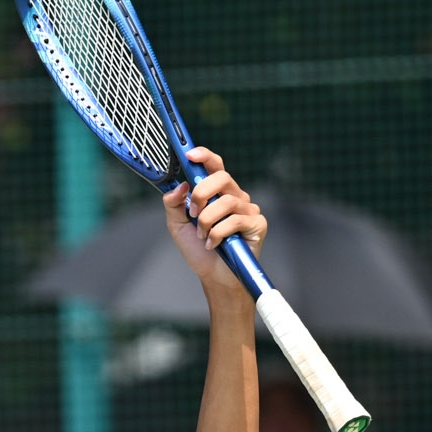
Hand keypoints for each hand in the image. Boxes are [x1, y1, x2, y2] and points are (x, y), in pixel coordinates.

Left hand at [160, 146, 265, 304]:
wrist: (214, 276)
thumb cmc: (199, 250)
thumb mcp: (178, 225)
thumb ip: (174, 204)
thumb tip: (179, 186)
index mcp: (217, 193)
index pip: (214, 166)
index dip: (204, 156)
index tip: (190, 154)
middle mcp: (235, 196)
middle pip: (221, 177)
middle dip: (202, 193)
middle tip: (193, 213)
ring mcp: (248, 208)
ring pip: (226, 202)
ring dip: (207, 220)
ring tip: (203, 236)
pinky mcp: (258, 223)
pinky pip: (235, 220)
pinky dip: (218, 233)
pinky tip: (214, 244)